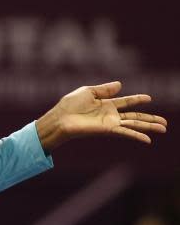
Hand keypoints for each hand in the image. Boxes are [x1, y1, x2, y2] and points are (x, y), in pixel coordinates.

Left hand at [35, 81, 166, 152]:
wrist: (60, 119)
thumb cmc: (69, 105)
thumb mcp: (88, 91)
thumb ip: (104, 89)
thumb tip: (120, 84)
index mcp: (106, 104)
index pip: (127, 102)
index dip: (137, 100)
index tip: (149, 98)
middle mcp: (110, 115)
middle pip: (135, 117)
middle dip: (150, 119)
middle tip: (164, 122)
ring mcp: (110, 123)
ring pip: (134, 125)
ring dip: (149, 127)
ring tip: (163, 128)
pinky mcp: (108, 130)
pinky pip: (126, 132)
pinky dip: (137, 135)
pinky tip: (148, 139)